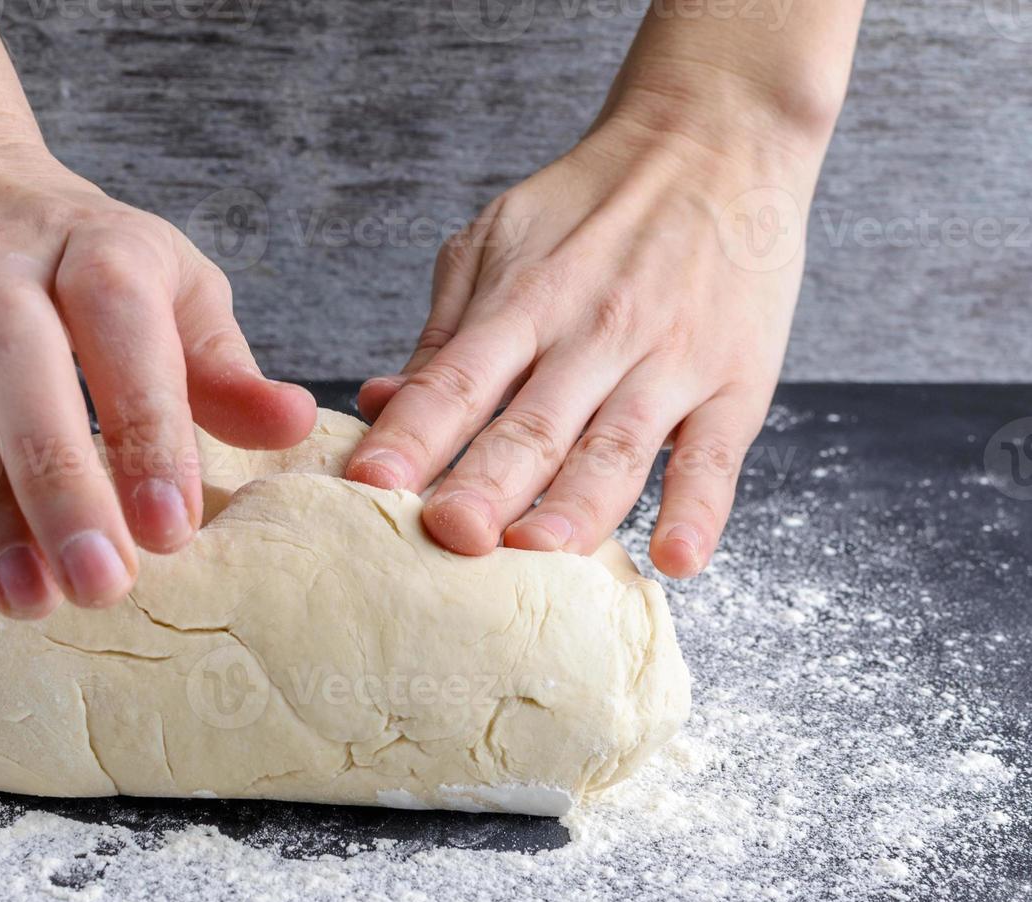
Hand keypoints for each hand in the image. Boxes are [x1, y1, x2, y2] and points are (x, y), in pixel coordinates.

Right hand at [0, 127, 314, 616]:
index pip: (120, 322)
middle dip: (55, 480)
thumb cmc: (86, 261)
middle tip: (98, 584)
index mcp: (97, 246)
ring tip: (25, 596)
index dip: (146, 426)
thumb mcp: (174, 290)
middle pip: (15, 359)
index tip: (172, 529)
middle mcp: (1, 261)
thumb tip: (294, 426)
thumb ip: (225, 369)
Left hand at [346, 104, 824, 577]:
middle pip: (530, 426)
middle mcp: (594, 332)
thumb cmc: (591, 204)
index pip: (457, 379)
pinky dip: (698, 510)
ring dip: (575, 508)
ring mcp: (668, 359)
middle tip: (446, 535)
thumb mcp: (498, 240)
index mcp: (526, 299)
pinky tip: (676, 560)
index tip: (370, 483)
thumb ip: (445, 333)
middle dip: (485, 485)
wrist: (717, 139)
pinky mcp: (735, 382)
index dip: (412, 433)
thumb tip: (382, 406)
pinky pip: (715, 457)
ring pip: (615, 450)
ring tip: (535, 555)